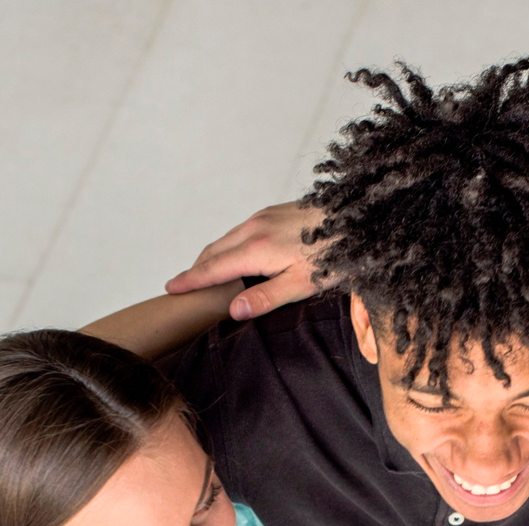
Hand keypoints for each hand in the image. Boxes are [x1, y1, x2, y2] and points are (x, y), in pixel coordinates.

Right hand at [165, 200, 327, 320]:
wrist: (357, 218)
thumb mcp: (302, 284)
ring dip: (212, 256)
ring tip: (204, 274)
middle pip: (214, 251)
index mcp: (256, 249)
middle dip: (196, 269)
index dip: (190, 280)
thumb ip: (266, 298)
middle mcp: (253, 227)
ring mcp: (263, 216)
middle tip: (183, 286)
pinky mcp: (273, 212)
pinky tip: (235, 256)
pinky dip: (228, 245)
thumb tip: (232, 311)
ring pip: (226, 239)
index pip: (212, 268)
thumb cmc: (335, 253)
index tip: (171, 288)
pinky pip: (240, 230)